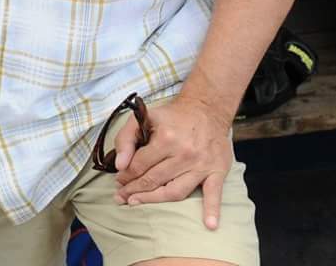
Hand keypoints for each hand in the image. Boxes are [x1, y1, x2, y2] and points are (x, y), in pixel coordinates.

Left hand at [112, 94, 233, 228]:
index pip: (139, 165)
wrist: (206, 110)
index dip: (125, 174)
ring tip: (135, 203)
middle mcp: (184, 154)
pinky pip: (215, 194)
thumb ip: (126, 138)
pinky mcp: (217, 172)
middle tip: (121, 196)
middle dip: (133, 189)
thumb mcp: (145, 117)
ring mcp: (201, 165)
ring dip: (153, 200)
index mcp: (166, 138)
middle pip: (153, 179)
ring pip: (175, 191)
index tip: (118, 180)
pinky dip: (212, 210)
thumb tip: (118, 165)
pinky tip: (210, 224)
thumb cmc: (172, 116)